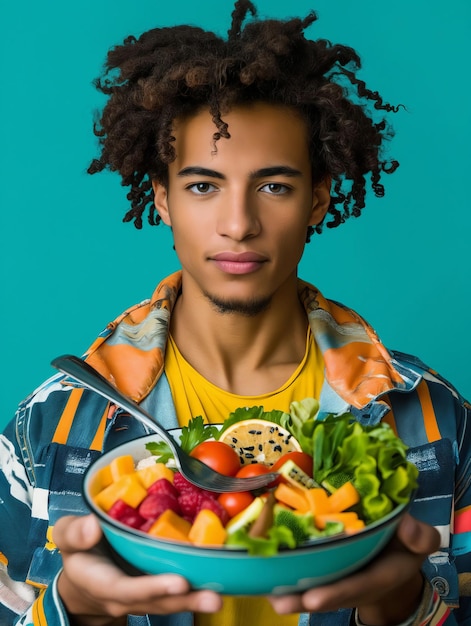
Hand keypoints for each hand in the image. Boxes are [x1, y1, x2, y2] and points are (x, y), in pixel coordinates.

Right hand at [53, 514, 221, 625]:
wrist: (83, 576)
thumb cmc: (79, 550)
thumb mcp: (66, 536)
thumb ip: (74, 532)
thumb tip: (93, 525)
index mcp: (101, 582)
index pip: (125, 590)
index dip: (152, 588)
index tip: (178, 582)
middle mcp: (125, 595)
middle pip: (156, 601)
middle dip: (185, 600)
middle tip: (213, 597)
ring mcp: (143, 594)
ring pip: (170, 601)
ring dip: (196, 599)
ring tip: (220, 596)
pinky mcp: (157, 588)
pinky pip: (177, 591)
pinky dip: (197, 586)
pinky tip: (221, 581)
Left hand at [268, 514, 440, 624]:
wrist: (391, 552)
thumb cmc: (402, 545)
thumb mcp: (417, 541)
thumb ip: (420, 536)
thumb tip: (411, 529)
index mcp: (377, 576)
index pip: (356, 586)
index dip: (335, 593)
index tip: (314, 599)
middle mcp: (351, 581)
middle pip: (325, 593)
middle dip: (302, 598)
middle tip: (278, 601)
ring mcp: (334, 577)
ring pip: (309, 586)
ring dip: (288, 589)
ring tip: (264, 591)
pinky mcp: (322, 567)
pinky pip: (302, 571)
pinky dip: (283, 571)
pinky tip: (262, 568)